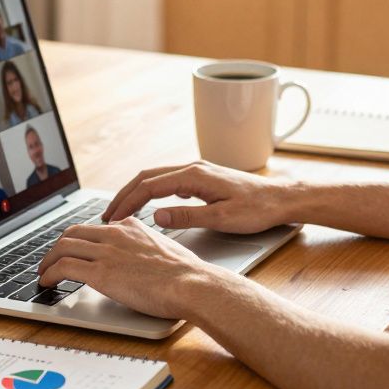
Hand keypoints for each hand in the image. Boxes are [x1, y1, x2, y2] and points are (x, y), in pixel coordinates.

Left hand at [37, 218, 222, 318]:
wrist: (191, 283)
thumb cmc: (186, 273)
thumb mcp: (164, 247)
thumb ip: (146, 246)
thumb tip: (141, 258)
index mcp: (130, 227)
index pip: (94, 227)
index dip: (78, 239)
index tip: (73, 249)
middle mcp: (115, 234)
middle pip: (72, 233)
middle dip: (57, 247)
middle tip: (51, 259)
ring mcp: (107, 252)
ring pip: (63, 247)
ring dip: (48, 261)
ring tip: (44, 273)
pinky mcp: (101, 273)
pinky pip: (64, 267)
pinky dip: (50, 274)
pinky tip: (47, 282)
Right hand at [101, 160, 298, 233]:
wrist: (281, 199)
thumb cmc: (256, 210)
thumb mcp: (222, 219)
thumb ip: (187, 217)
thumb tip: (156, 216)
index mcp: (194, 176)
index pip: (149, 186)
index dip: (127, 201)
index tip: (112, 218)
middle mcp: (193, 168)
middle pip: (147, 177)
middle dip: (124, 194)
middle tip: (108, 214)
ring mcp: (198, 171)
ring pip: (156, 177)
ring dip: (136, 192)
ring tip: (122, 210)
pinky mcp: (203, 178)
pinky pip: (168, 180)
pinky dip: (151, 191)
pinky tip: (148, 205)